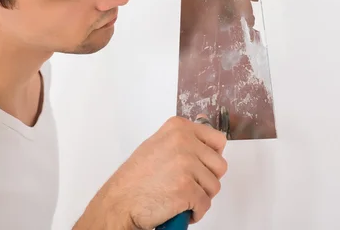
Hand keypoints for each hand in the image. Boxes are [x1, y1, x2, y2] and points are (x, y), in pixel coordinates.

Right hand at [75, 115, 227, 229]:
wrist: (120, 202)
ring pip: (214, 186)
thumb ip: (183, 140)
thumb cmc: (135, 178)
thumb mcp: (158, 145)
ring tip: (180, 195)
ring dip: (200, 196)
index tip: (202, 165)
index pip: (218, 140)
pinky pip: (205, 204)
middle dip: (206, 179)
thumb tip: (206, 143)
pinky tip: (179, 207)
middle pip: (219, 165)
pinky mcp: (187, 188)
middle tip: (188, 184)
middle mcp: (183, 142)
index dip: (212, 157)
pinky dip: (195, 211)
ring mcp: (186, 164)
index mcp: (178, 128)